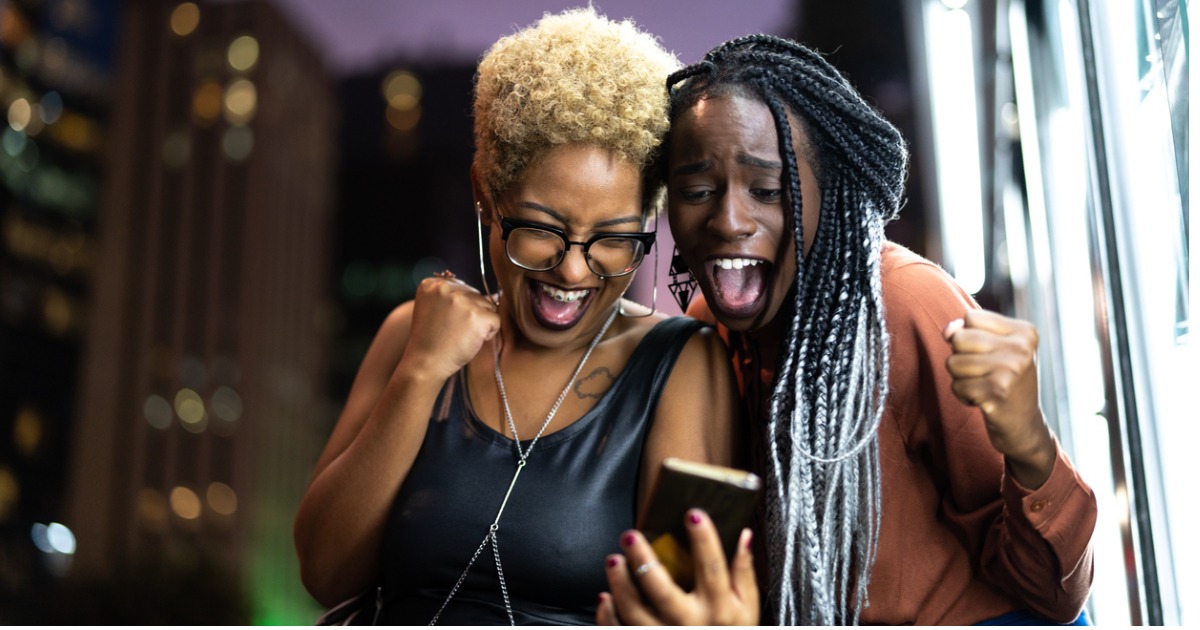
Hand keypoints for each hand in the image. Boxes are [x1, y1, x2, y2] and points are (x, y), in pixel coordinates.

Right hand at [398, 272, 499, 381]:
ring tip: (461, 335)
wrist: (425, 364)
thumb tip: (496, 293)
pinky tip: (471, 341)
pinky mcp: (477, 316)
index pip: (462, 288)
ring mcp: (462, 301)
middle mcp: (446, 288)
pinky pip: (496, 319)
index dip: (460, 308)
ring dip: (481, 322)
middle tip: (454, 331)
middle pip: (476, 295)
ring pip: (488, 306)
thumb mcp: (433, 309)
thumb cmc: (431, 341)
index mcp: (432, 284)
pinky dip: (488, 333)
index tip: (446, 322)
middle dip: (472, 314)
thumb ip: (452, 296)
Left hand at [597, 509, 758, 625]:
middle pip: (663, 590)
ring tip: (613, 560)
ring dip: (621, 585)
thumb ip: (744, 572)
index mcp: (718, 609)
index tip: (693, 514)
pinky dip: (609, 615)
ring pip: (636, 612)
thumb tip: (744, 535)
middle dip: (644, 561)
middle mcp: (691, 623)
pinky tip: (605, 596)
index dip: (703, 540)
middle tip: (630, 536)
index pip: (711, 568)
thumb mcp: (747, 607)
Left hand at [943, 310, 1055, 487]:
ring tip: (984, 386)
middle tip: (984, 373)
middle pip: (959, 338)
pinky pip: (956, 386)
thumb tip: (948, 330)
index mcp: (1025, 331)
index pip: (970, 317)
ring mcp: (1011, 370)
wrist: (1024, 425)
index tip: (988, 354)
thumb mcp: (995, 349)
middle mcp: (1022, 348)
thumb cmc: (1004, 380)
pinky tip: (983, 400)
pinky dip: (963, 395)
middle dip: (961, 358)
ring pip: (953, 362)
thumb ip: (968, 331)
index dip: (968, 336)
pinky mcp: (997, 392)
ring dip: (961, 379)